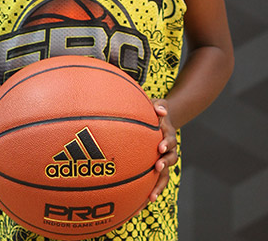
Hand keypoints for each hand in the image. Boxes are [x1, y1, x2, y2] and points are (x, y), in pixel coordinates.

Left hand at [135, 98, 177, 213]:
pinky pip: (154, 181)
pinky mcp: (156, 168)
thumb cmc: (155, 111)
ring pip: (165, 175)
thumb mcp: (158, 104)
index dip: (166, 144)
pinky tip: (140, 204)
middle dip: (165, 165)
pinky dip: (150, 192)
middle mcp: (168, 150)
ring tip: (151, 197)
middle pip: (170, 160)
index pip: (169, 140)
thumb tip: (161, 110)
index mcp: (167, 135)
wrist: (159, 120)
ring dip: (159, 186)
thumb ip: (159, 105)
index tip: (159, 147)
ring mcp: (163, 160)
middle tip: (158, 167)